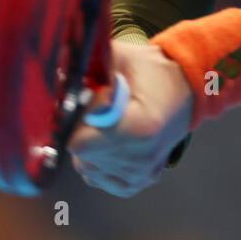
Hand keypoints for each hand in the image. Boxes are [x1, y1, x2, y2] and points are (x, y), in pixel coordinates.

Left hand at [67, 38, 193, 197]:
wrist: (186, 89)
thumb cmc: (152, 71)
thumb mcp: (122, 58)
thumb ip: (89, 64)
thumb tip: (54, 73)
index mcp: (139, 127)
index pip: (80, 142)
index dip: (76, 122)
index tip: (86, 104)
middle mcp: (142, 157)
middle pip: (82, 156)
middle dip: (81, 132)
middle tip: (97, 111)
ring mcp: (142, 173)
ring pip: (87, 168)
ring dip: (89, 147)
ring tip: (108, 124)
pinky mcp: (140, 181)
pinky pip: (100, 178)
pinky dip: (98, 161)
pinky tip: (110, 141)